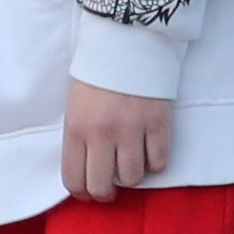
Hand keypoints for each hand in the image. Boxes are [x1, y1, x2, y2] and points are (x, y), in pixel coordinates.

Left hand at [63, 81, 177, 203]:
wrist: (126, 41)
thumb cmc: (97, 73)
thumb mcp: (75, 105)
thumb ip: (78, 137)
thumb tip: (86, 170)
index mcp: (76, 129)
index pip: (74, 180)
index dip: (82, 193)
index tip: (88, 192)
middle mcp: (102, 134)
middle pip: (103, 187)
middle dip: (106, 193)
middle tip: (111, 186)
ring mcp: (132, 130)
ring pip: (133, 178)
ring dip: (132, 174)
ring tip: (131, 161)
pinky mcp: (158, 123)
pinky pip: (160, 162)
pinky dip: (156, 161)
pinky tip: (150, 150)